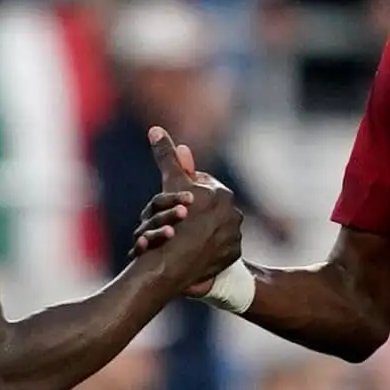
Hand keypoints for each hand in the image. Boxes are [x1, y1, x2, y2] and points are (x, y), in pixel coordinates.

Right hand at [138, 127, 241, 293]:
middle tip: (176, 219)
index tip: (173, 199)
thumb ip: (166, 156)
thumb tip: (155, 128)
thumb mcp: (170, 183)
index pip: (201, 184)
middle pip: (207, 208)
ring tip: (181, 235)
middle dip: (193, 210)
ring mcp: (234, 236)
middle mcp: (234, 214)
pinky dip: (208, 248)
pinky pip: (219, 249)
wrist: (177, 261)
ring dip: (200, 229)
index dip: (183, 190)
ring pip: (213, 228)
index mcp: (222, 194)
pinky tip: (192, 249)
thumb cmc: (174, 216)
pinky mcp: (232, 256)